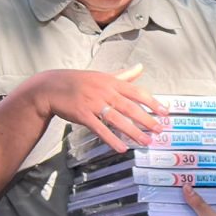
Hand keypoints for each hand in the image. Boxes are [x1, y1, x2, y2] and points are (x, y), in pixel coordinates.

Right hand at [20, 65, 163, 151]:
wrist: (50, 86)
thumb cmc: (79, 81)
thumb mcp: (102, 76)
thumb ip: (123, 75)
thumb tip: (140, 67)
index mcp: (111, 82)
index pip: (136, 91)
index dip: (152, 102)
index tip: (165, 112)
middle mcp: (104, 91)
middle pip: (130, 107)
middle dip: (146, 120)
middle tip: (160, 130)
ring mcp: (93, 103)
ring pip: (117, 119)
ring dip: (133, 132)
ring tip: (146, 142)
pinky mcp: (82, 114)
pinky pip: (99, 129)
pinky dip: (111, 139)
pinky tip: (122, 148)